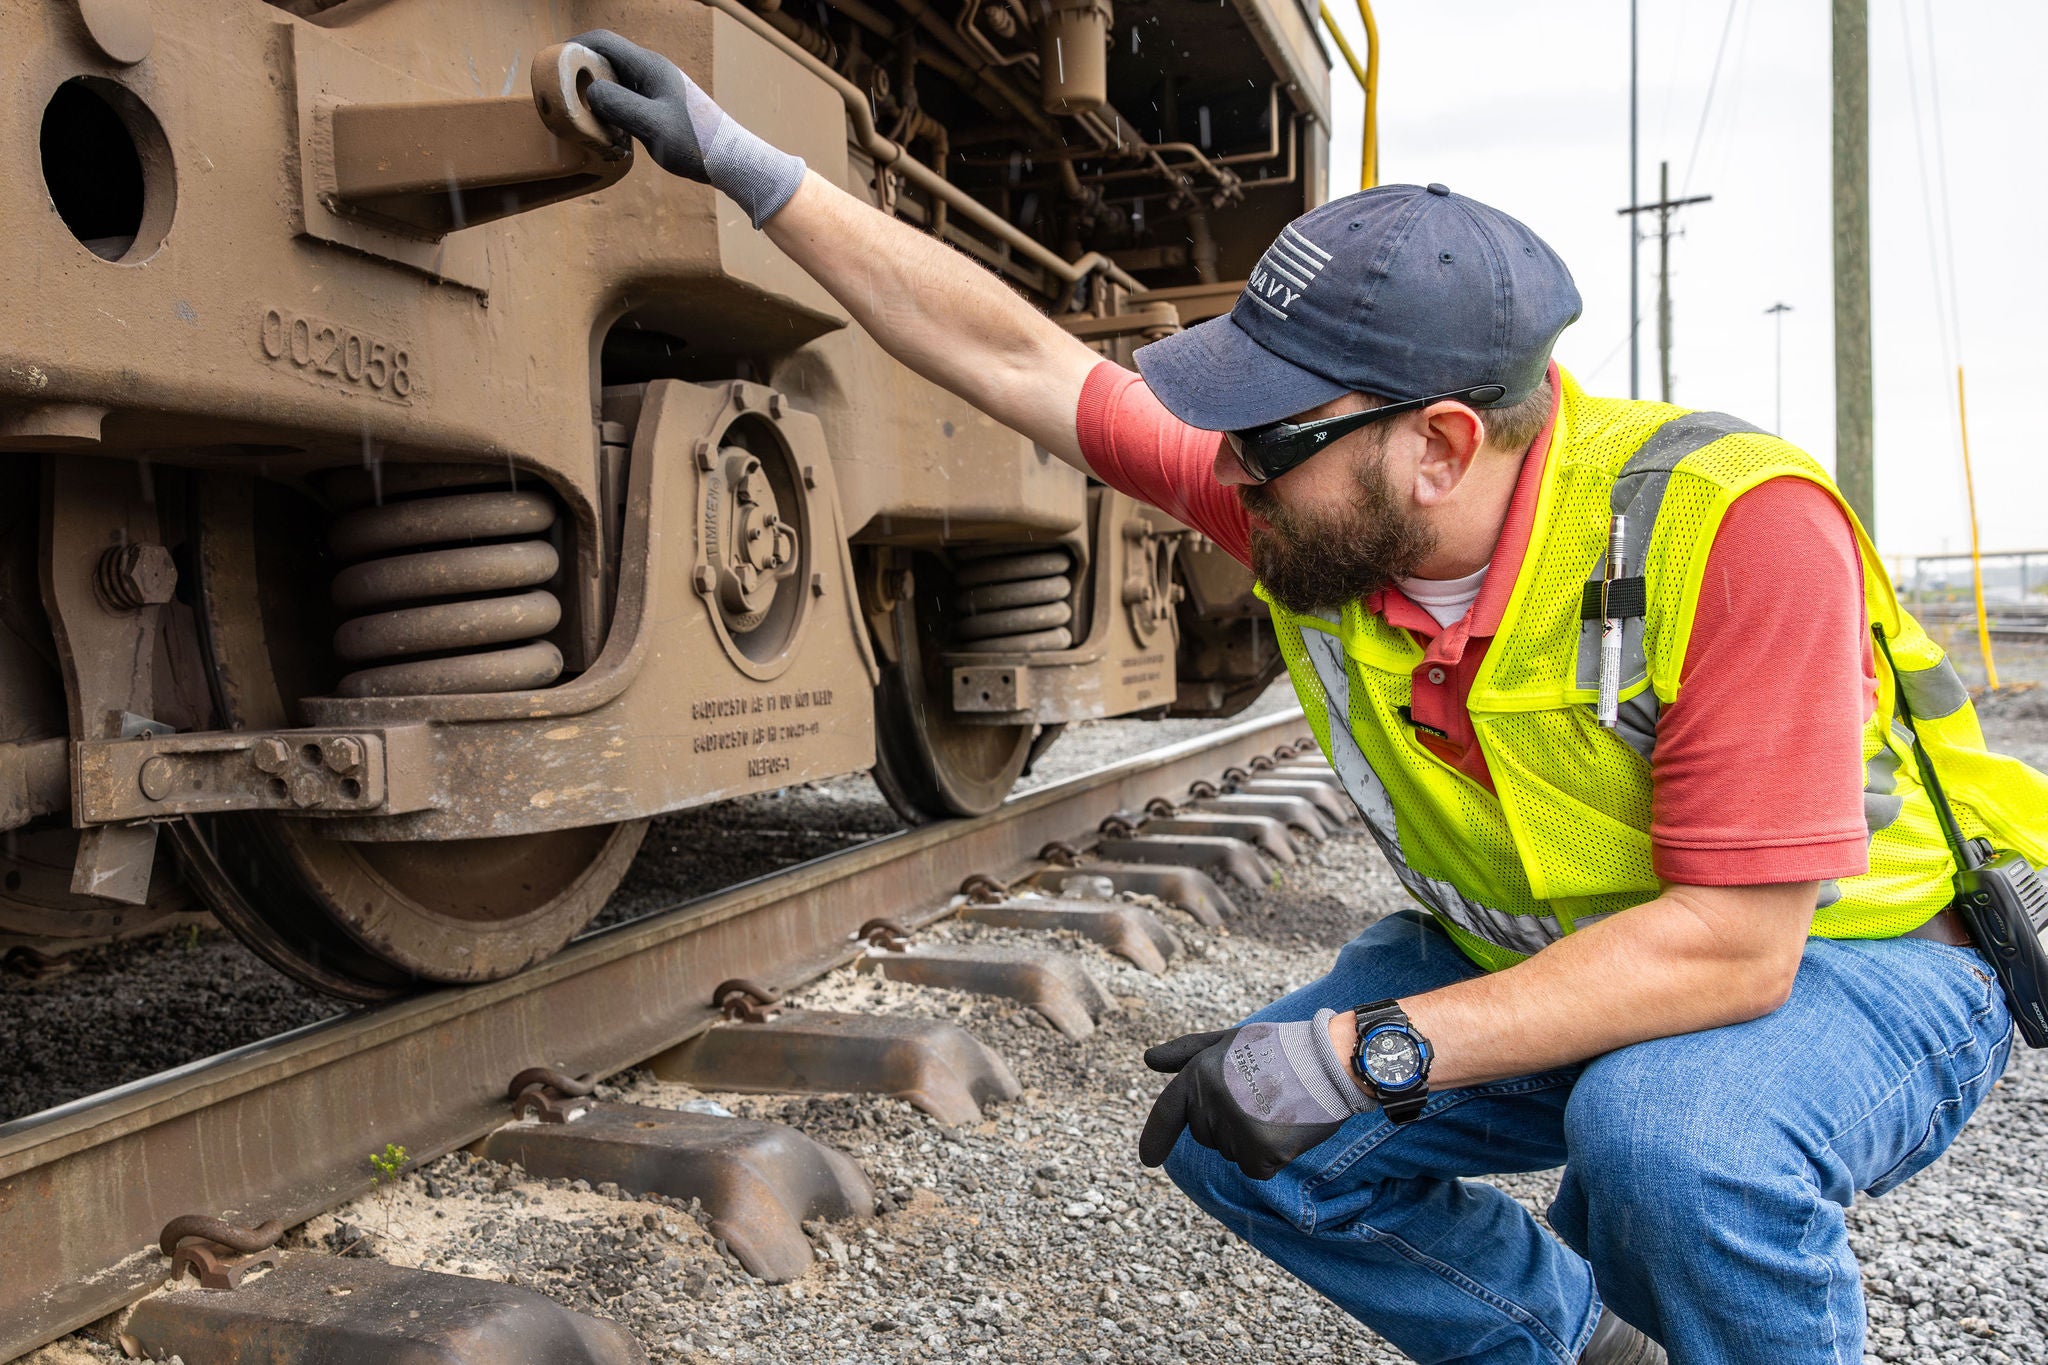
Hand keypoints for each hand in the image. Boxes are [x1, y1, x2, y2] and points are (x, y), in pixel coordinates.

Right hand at [569, 29, 806, 227]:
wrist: (731, 161)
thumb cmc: (695, 144)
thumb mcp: (651, 126)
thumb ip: (619, 105)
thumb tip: (591, 91)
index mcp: (650, 66)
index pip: (602, 41)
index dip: (574, 47)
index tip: (553, 64)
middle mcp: (653, 71)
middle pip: (607, 59)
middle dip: (582, 72)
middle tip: (562, 95)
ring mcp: (659, 88)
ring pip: (617, 80)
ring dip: (597, 92)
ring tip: (581, 114)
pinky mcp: (662, 105)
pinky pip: (629, 97)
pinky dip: (613, 106)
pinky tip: (608, 128)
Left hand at [1137, 1010, 1375, 1180]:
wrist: (1329, 1060)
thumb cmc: (1278, 1048)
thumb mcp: (1228, 1041)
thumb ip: (1187, 1052)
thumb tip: (1148, 1060)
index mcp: (1199, 1073)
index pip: (1168, 1111)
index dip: (1156, 1137)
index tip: (1148, 1160)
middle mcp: (1211, 1102)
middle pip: (1205, 1136)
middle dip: (1227, 1124)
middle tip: (1261, 1096)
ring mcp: (1235, 1129)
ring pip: (1231, 1153)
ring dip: (1251, 1139)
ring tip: (1277, 1107)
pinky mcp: (1261, 1152)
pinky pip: (1255, 1168)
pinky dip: (1270, 1158)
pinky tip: (1287, 1130)